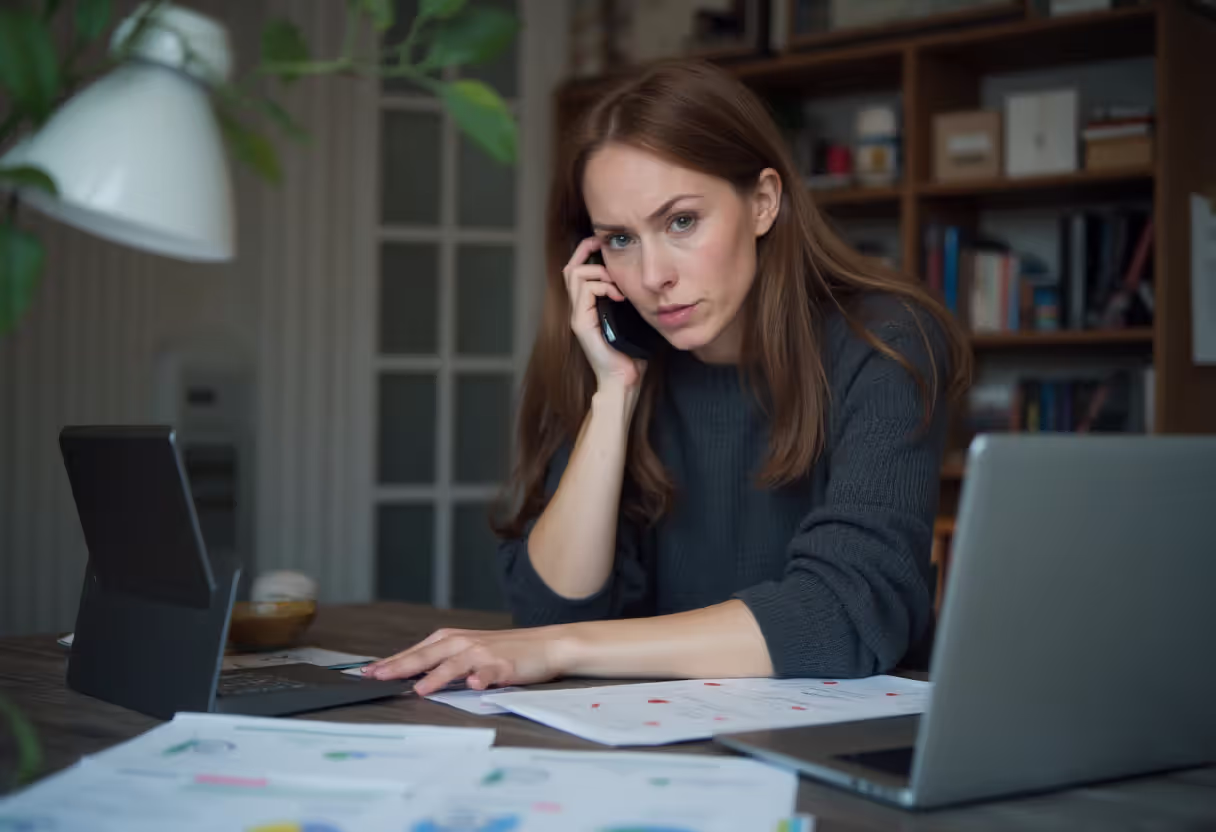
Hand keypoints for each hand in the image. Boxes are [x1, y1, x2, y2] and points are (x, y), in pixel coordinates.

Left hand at [361, 625, 574, 695]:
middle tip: (378, 676)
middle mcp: (465, 643)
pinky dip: (482, 678)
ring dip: (437, 676)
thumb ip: (444, 660)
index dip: (392, 661)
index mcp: (453, 640)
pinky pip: (491, 673)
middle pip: (428, 655)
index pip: (416, 652)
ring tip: (420, 689)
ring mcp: (485, 654)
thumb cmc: (506, 650)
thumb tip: (412, 675)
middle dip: (401, 666)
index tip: (368, 671)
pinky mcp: (505, 666)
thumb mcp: (470, 650)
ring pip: (455, 664)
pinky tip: (475, 685)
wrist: (546, 645)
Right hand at [564, 237, 646, 389]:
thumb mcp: (632, 319)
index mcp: (588, 307)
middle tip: (605, 249)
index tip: (606, 246)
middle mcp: (578, 309)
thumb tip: (645, 282)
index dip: (588, 252)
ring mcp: (577, 315)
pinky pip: (584, 290)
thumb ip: (630, 301)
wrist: (624, 381)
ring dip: (598, 271)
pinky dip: (602, 286)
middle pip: (570, 267)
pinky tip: (618, 296)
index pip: (578, 270)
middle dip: (586, 250)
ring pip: (574, 273)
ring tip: (617, 284)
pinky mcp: (580, 323)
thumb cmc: (631, 355)